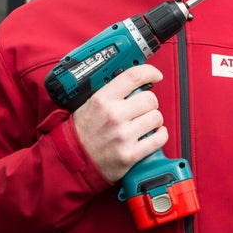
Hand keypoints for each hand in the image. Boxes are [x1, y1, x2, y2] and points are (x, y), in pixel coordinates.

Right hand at [73, 64, 167, 181]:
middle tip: (143, 108)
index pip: (133, 77)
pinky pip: (159, 139)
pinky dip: (160, 135)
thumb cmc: (81, 132)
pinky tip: (153, 134)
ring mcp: (123, 136)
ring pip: (156, 118)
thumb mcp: (90, 104)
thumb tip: (135, 82)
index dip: (149, 72)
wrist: (72, 160)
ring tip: (145, 123)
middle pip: (150, 98)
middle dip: (149, 102)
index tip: (155, 75)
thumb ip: (111, 92)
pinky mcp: (130, 154)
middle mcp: (114, 116)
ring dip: (154, 120)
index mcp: (102, 100)